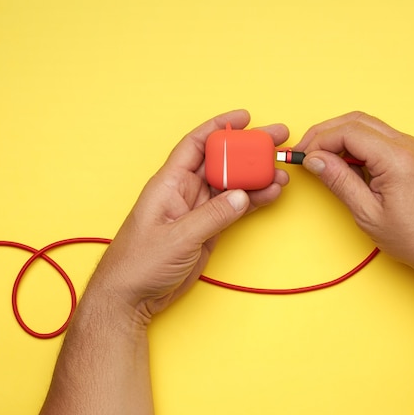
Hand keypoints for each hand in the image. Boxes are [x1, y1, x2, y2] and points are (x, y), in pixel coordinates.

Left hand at [89, 110, 288, 322]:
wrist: (132, 297)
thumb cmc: (140, 263)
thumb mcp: (178, 237)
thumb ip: (212, 215)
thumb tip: (243, 195)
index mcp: (169, 183)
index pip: (196, 145)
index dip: (219, 127)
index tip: (244, 117)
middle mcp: (185, 191)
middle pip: (221, 161)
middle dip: (248, 150)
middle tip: (275, 140)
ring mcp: (198, 209)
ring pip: (232, 184)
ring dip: (256, 178)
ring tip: (281, 172)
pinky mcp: (207, 228)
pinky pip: (234, 207)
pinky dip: (253, 201)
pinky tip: (270, 194)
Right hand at [295, 111, 413, 290]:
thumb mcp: (368, 213)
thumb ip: (339, 181)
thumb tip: (315, 160)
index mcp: (397, 158)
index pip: (348, 131)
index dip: (320, 140)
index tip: (303, 155)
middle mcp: (411, 145)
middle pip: (359, 121)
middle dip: (328, 133)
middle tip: (308, 152)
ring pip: (373, 128)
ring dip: (346, 138)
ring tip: (326, 161)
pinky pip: (387, 140)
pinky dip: (364, 146)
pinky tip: (352, 166)